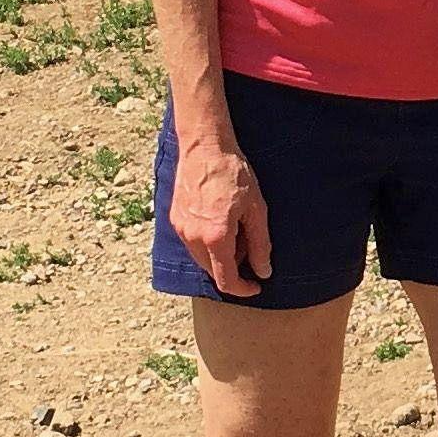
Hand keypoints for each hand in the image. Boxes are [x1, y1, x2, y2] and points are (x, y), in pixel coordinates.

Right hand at [168, 138, 272, 301]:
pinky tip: (219, 221)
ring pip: (201, 260)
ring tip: (235, 229)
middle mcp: (193, 237)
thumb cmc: (234, 174)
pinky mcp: (174, 220)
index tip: (256, 285)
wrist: (204, 147)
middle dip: (233, 268)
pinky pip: (192, 244)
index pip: (226, 280)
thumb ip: (259, 245)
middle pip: (212, 272)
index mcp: (216, 237)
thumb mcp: (256, 209)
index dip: (243, 289)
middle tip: (248, 244)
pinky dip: (207, 244)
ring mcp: (181, 229)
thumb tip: (263, 272)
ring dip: (219, 257)